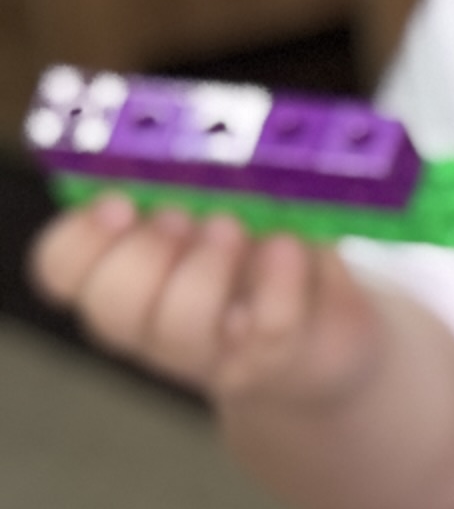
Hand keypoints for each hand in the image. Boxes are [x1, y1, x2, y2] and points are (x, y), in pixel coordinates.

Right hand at [30, 196, 387, 408]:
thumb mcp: (228, 213)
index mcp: (127, 282)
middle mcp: (156, 330)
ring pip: (179, 328)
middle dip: (143, 253)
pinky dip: (279, 279)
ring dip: (203, 267)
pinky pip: (267, 328)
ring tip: (232, 224)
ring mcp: (214, 356)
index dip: (77, 239)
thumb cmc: (266, 259)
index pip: (63, 273)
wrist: (333, 332)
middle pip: (113, 309)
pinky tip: (290, 244)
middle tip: (178, 213)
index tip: (115, 200)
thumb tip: (200, 147)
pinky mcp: (277, 361)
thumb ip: (201, 187)